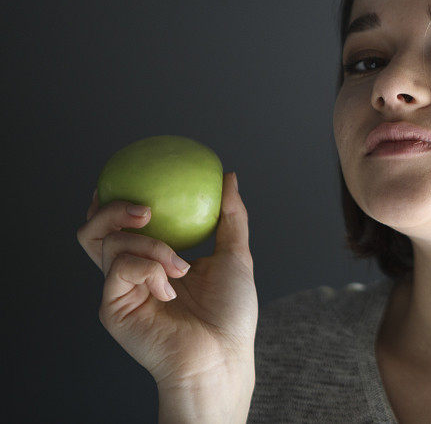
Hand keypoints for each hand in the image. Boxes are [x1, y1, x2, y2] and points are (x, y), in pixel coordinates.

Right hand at [77, 172, 256, 389]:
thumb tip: (229, 177)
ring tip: (177, 260)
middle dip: (112, 208)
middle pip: (96, 229)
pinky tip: (170, 288)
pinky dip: (150, 268)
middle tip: (146, 209)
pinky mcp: (113, 306)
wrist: (222, 354)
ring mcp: (120, 289)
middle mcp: (132, 273)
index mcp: (154, 261)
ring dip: (148, 243)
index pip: (122, 226)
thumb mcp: (236, 256)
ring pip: (106, 241)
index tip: (124, 174)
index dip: (112, 201)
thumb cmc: (231, 313)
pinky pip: (120, 266)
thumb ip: (231, 216)